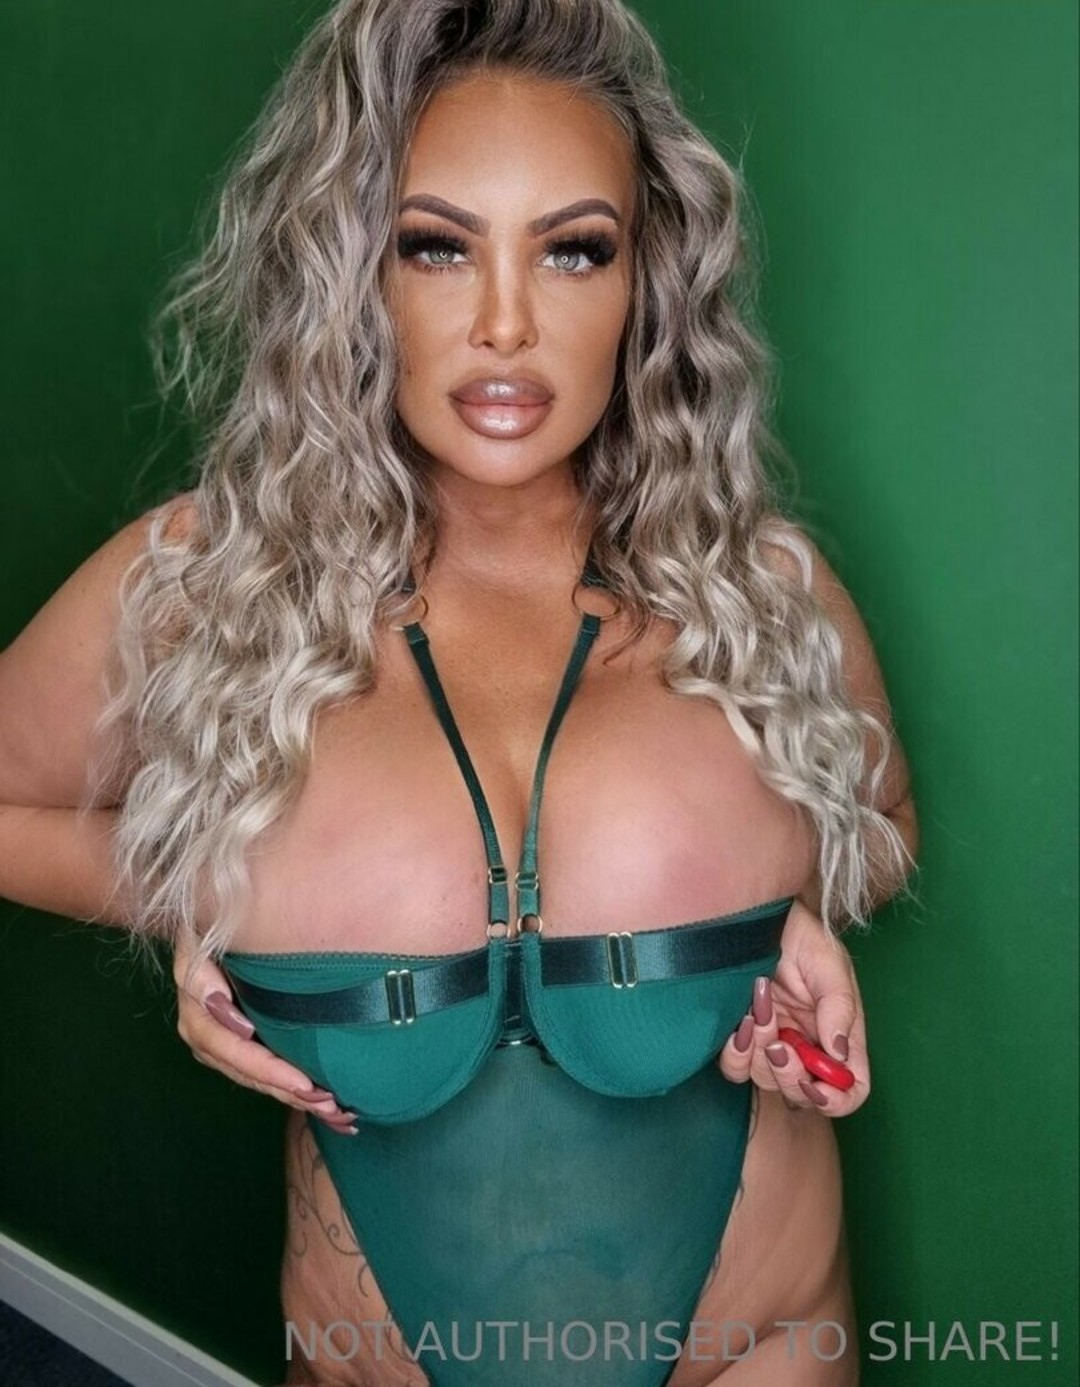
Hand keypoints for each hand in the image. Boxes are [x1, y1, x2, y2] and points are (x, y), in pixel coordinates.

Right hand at [173, 940, 358, 1133]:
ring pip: (256, 1077)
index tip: (302, 1083)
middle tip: (329, 1103)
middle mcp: (205, 1028)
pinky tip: (322, 1100)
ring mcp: (221, 1038)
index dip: (264, 1067)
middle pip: (246, 1070)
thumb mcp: (203, 938)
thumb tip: (217, 1002)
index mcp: (197, 1007)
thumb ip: (203, 972)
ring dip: (293, 1096)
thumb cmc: (219, 921)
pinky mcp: (238, 1041)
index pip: (228, 1046)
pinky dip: (290, 1087)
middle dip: (288, 1091)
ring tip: (334, 1111)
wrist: (221, 918)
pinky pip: (262, 1070)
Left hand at [717, 899, 869, 1116]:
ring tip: (761, 1010)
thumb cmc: (801, 937)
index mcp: (838, 1037)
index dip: (837, 1100)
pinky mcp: (742, 1037)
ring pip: (766, 1080)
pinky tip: (743, 1021)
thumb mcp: (830, 965)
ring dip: (762, 1052)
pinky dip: (738, 1052)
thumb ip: (839, 1008)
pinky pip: (735, 1067)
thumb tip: (840, 1054)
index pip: (850, 1089)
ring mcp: (773, 1043)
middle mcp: (807, 1047)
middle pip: (803, 1094)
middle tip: (781, 1044)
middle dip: (790, 1076)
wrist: (756, 918)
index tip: (816, 1086)